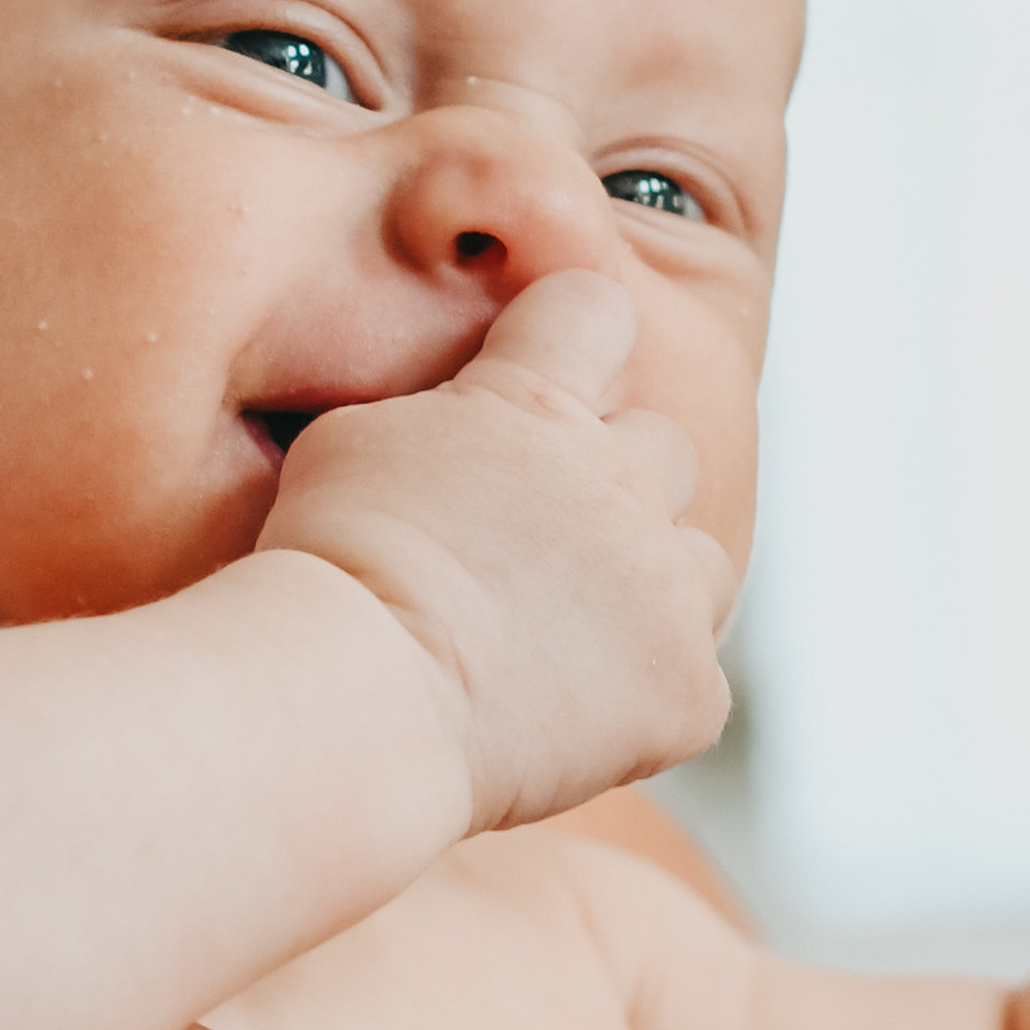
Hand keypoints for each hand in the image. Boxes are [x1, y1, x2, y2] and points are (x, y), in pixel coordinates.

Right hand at [262, 269, 733, 829]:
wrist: (355, 696)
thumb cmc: (327, 569)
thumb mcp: (351, 445)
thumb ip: (435, 417)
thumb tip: (454, 421)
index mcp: (536, 402)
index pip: (593, 308)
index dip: (573, 338)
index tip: (547, 382)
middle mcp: (621, 479)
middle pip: (664, 445)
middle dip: (616, 486)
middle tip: (538, 550)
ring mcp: (664, 584)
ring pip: (702, 563)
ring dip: (652, 587)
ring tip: (567, 639)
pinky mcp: (685, 685)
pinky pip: (692, 682)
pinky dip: (643, 702)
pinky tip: (569, 721)